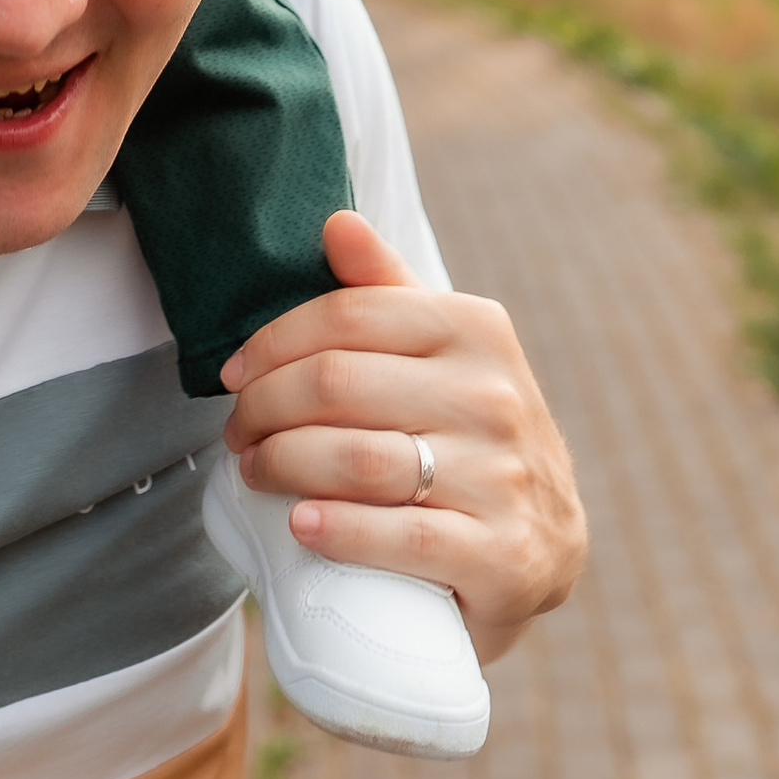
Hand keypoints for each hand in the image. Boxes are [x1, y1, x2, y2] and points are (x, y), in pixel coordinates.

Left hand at [220, 211, 585, 662]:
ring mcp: (503, 478)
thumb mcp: (441, 351)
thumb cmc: (468, 431)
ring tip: (253, 472)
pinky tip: (300, 523)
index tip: (232, 375)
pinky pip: (404, 536)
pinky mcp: (503, 554)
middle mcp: (495, 396)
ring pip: (360, 459)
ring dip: (284, 464)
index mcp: (476, 329)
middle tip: (238, 433)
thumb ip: (387, 289)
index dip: (273, 343)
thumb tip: (336, 223)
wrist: (546, 542)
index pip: (348, 315)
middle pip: (339, 385)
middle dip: (265, 408)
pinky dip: (340, 529)